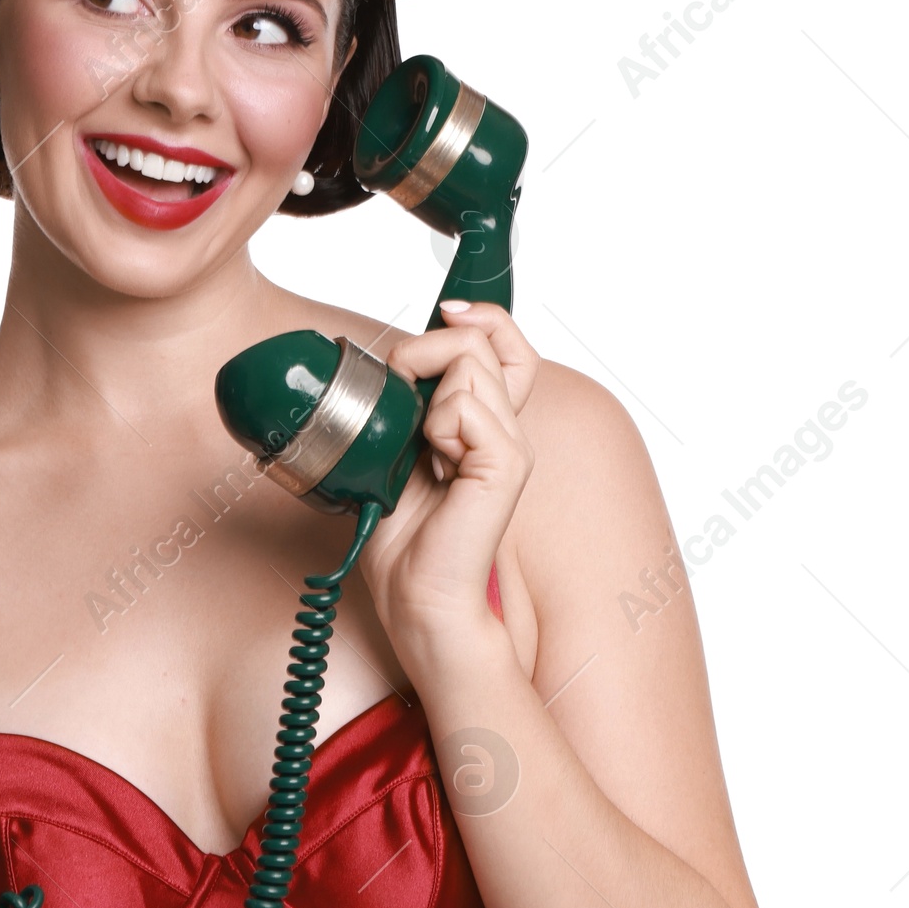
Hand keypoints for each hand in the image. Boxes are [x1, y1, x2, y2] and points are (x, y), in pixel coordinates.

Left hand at [356, 301, 538, 662]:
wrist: (416, 596)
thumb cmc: (404, 536)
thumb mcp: (396, 450)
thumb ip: (410, 405)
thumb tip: (398, 357)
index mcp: (486, 422)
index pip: (505, 342)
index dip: (479, 316)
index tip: (444, 311)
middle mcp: (507, 428)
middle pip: (480, 341)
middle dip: (423, 352)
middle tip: (402, 404)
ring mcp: (512, 445)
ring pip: (469, 365)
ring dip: (426, 399)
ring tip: (423, 454)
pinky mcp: (507, 464)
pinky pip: (464, 406)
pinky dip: (437, 428)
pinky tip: (437, 467)